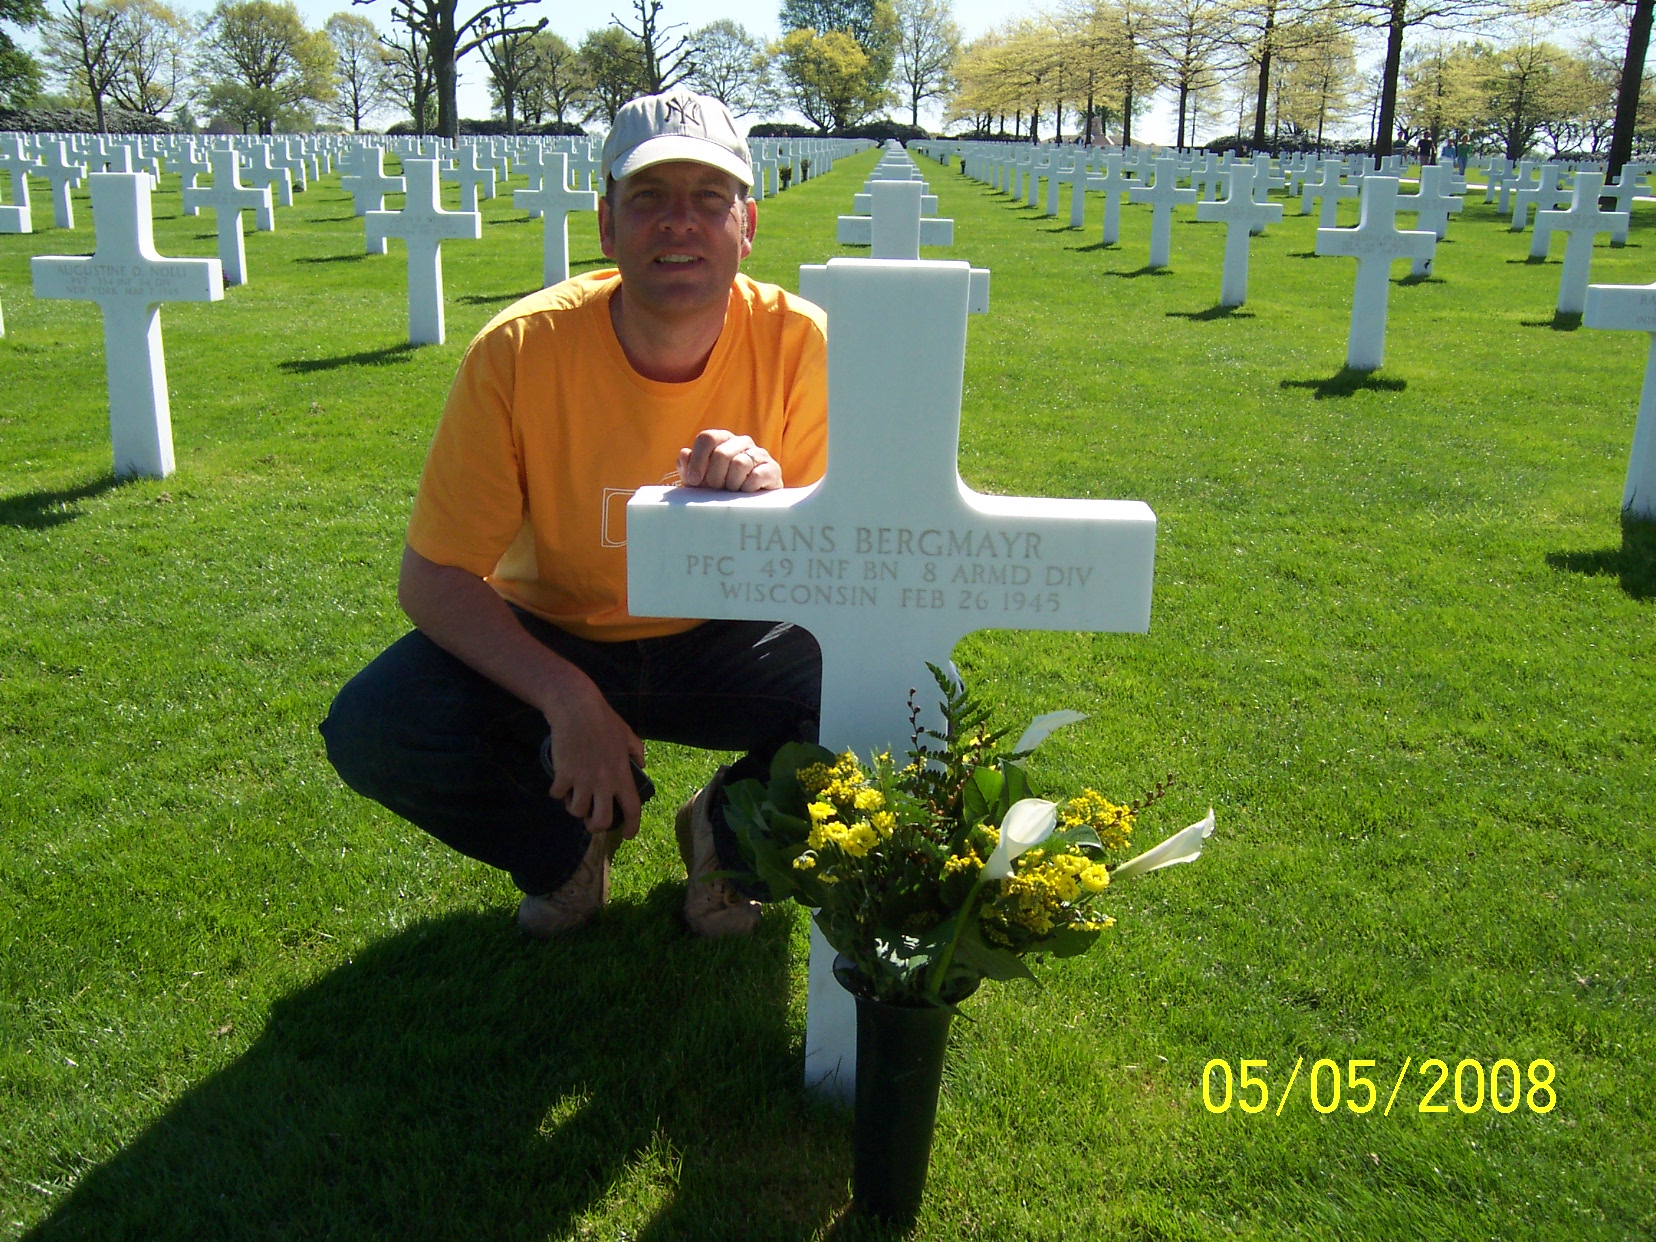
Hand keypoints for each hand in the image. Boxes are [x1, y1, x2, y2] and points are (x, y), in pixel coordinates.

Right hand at [543, 679, 645, 837]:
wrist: (576, 709)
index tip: (628, 835)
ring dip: (574, 808)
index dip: (632, 826)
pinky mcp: (563, 774)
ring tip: (574, 797)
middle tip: (592, 820)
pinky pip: (557, 795)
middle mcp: (604, 782)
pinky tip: (560, 784)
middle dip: (596, 826)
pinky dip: (557, 793)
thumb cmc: (604, 720)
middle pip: (602, 821)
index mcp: (622, 775)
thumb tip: (641, 766)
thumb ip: (637, 752)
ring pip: (577, 812)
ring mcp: (582, 780)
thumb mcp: (628, 735)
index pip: (632, 809)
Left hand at [677, 429, 781, 491]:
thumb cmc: (718, 491)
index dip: (698, 460)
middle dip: (714, 477)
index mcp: (722, 439)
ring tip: (731, 492)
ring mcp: (759, 454)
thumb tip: (685, 453)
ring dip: (731, 484)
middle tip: (716, 489)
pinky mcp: (772, 469)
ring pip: (740, 463)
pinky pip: (757, 475)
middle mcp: (741, 442)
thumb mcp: (698, 482)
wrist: (746, 507)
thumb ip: (687, 468)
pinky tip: (745, 492)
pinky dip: (747, 488)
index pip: (707, 438)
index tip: (694, 481)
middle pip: (721, 453)